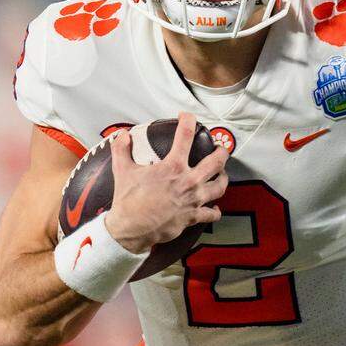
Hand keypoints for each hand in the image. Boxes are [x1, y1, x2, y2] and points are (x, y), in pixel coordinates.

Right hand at [104, 113, 229, 252]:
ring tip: (222, 174)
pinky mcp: (193, 217)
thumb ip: (122, 150)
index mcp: (173, 166)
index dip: (188, 120)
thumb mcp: (122, 170)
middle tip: (220, 149)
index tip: (187, 116)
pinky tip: (215, 208)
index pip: (185, 135)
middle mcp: (188, 181)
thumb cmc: (128, 200)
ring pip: (220, 186)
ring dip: (223, 179)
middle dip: (222, 152)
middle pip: (216, 162)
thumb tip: (123, 135)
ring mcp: (193, 200)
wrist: (131, 229)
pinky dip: (215, 211)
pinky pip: (212, 214)